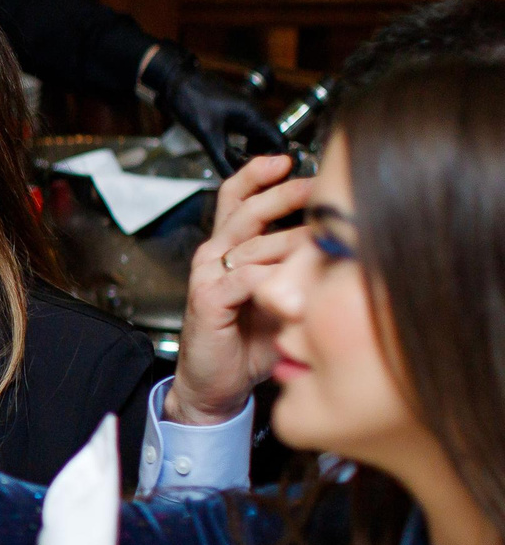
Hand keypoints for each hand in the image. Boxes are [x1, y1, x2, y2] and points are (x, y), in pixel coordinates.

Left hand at [142, 46, 285, 172]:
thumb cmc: (191, 101)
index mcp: (255, 116)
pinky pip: (249, 134)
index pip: (281, 142)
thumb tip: (234, 179)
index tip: (271, 179)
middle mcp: (256, 113)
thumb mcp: (207, 135)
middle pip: (272, 142)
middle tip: (254, 178)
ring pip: (260, 138)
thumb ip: (222, 158)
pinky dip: (245, 146)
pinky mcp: (236, 115)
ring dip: (255, 154)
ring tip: (242, 169)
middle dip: (266, 161)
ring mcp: (246, 113)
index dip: (278, 162)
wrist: (176, 81)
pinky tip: (233, 156)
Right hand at [170, 154, 311, 424]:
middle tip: (315, 187)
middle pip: (246, 209)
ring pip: (253, 241)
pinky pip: (245, 276)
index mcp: (229, 249)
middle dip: (284, 194)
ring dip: (291, 241)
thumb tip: (337, 245)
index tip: (287, 160)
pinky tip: (293, 282)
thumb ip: (296, 267)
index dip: (258, 174)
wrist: (216, 384)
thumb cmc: (247, 343)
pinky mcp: (208, 299)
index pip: (237, 198)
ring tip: (320, 242)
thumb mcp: (278, 295)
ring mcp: (208, 275)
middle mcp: (215, 255)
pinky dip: (273, 277)